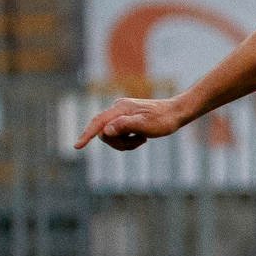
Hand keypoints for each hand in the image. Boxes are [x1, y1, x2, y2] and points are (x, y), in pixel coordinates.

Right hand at [75, 95, 189, 150]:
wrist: (177, 113)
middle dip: (119, 143)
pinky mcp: (126, 119)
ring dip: (126, 143)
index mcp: (120, 108)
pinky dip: (129, 141)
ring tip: (143, 139)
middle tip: (139, 142)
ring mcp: (121, 114)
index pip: (98, 123)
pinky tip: (142, 137)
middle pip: (105, 133)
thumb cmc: (164, 120)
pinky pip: (119, 135)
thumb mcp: (146, 125)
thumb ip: (125, 126)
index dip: (87, 135)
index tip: (77, 147)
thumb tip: (106, 130)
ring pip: (112, 136)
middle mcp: (117, 108)